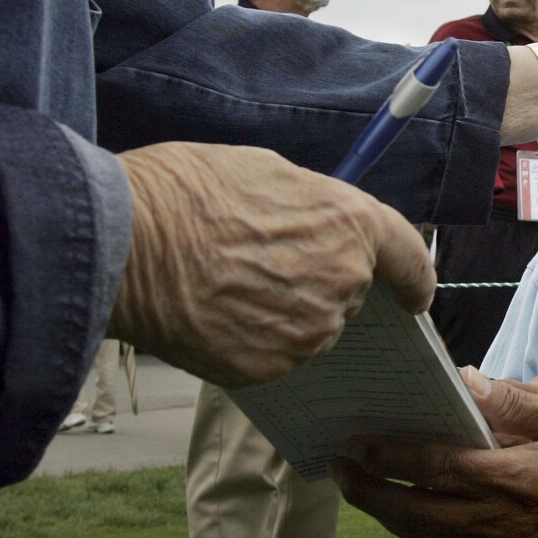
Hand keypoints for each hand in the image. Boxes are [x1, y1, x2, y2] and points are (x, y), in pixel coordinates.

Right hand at [108, 142, 434, 387]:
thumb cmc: (184, 193)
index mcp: (351, 225)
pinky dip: (254, 341)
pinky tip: (216, 313)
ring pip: (312, 328)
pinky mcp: (269, 368)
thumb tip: (319, 223)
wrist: (121, 244)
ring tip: (230, 284)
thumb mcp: (264, 169)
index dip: (415, 277)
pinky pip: (275, 357)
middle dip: (320, 281)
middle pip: (351, 293)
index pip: (410, 259)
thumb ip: (312, 205)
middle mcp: (342, 284)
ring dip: (286, 313)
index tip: (415, 293)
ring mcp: (307, 332)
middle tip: (264, 260)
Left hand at [331, 368, 537, 537]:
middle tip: (340, 469)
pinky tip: (415, 522)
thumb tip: (464, 382)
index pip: (430, 467)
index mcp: (513, 479)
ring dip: (391, 516)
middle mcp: (500, 523)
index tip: (353, 442)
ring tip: (367, 491)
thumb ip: (511, 399)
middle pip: (413, 512)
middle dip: (369, 492)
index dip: (385, 456)